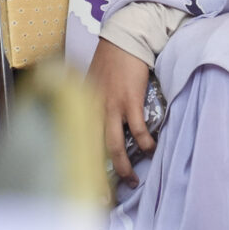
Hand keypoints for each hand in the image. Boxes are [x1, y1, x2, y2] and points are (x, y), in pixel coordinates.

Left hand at [86, 37, 153, 186]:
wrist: (123, 38)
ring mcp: (111, 105)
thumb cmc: (109, 60)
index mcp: (82, 104)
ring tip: (133, 178)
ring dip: (124, 164)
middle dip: (101, 171)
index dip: (81, 161)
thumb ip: (89, 101)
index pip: (77, 138)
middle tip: (108, 191)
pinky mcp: (130, 100)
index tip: (88, 178)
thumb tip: (91, 120)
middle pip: (93, 148)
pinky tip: (151, 149)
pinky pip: (138, 130)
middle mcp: (92, 108)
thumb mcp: (89, 81)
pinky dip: (145, 142)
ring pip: (115, 144)